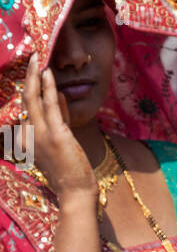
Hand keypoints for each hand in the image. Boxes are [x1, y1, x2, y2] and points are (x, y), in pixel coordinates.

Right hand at [21, 56, 97, 204]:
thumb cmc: (71, 172)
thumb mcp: (62, 141)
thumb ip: (61, 119)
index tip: (35, 72)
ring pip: (33, 99)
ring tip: (37, 59)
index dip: (31, 89)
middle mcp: (30, 136)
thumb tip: (58, 96)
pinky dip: (48, 87)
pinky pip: (50, 106)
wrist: (75, 194)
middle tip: (33, 58)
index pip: (29, 109)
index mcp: (29, 140)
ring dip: (35, 76)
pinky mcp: (56, 135)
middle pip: (26, 100)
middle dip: (28, 77)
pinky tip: (48, 73)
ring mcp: (41, 135)